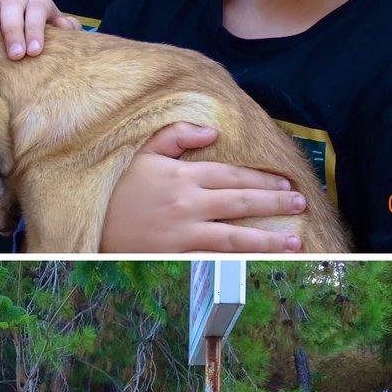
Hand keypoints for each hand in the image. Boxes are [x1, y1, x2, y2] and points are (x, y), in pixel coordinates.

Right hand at [100, 122, 307, 252]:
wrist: (90, 225)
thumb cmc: (118, 189)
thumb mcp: (142, 153)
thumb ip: (176, 135)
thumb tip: (213, 130)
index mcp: (184, 175)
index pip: (234, 176)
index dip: (263, 180)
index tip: (286, 184)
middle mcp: (189, 203)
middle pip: (242, 203)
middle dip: (276, 204)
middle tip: (301, 205)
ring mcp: (185, 232)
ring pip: (236, 236)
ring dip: (269, 238)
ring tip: (295, 240)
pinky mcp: (178, 256)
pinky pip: (217, 259)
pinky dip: (243, 262)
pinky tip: (263, 262)